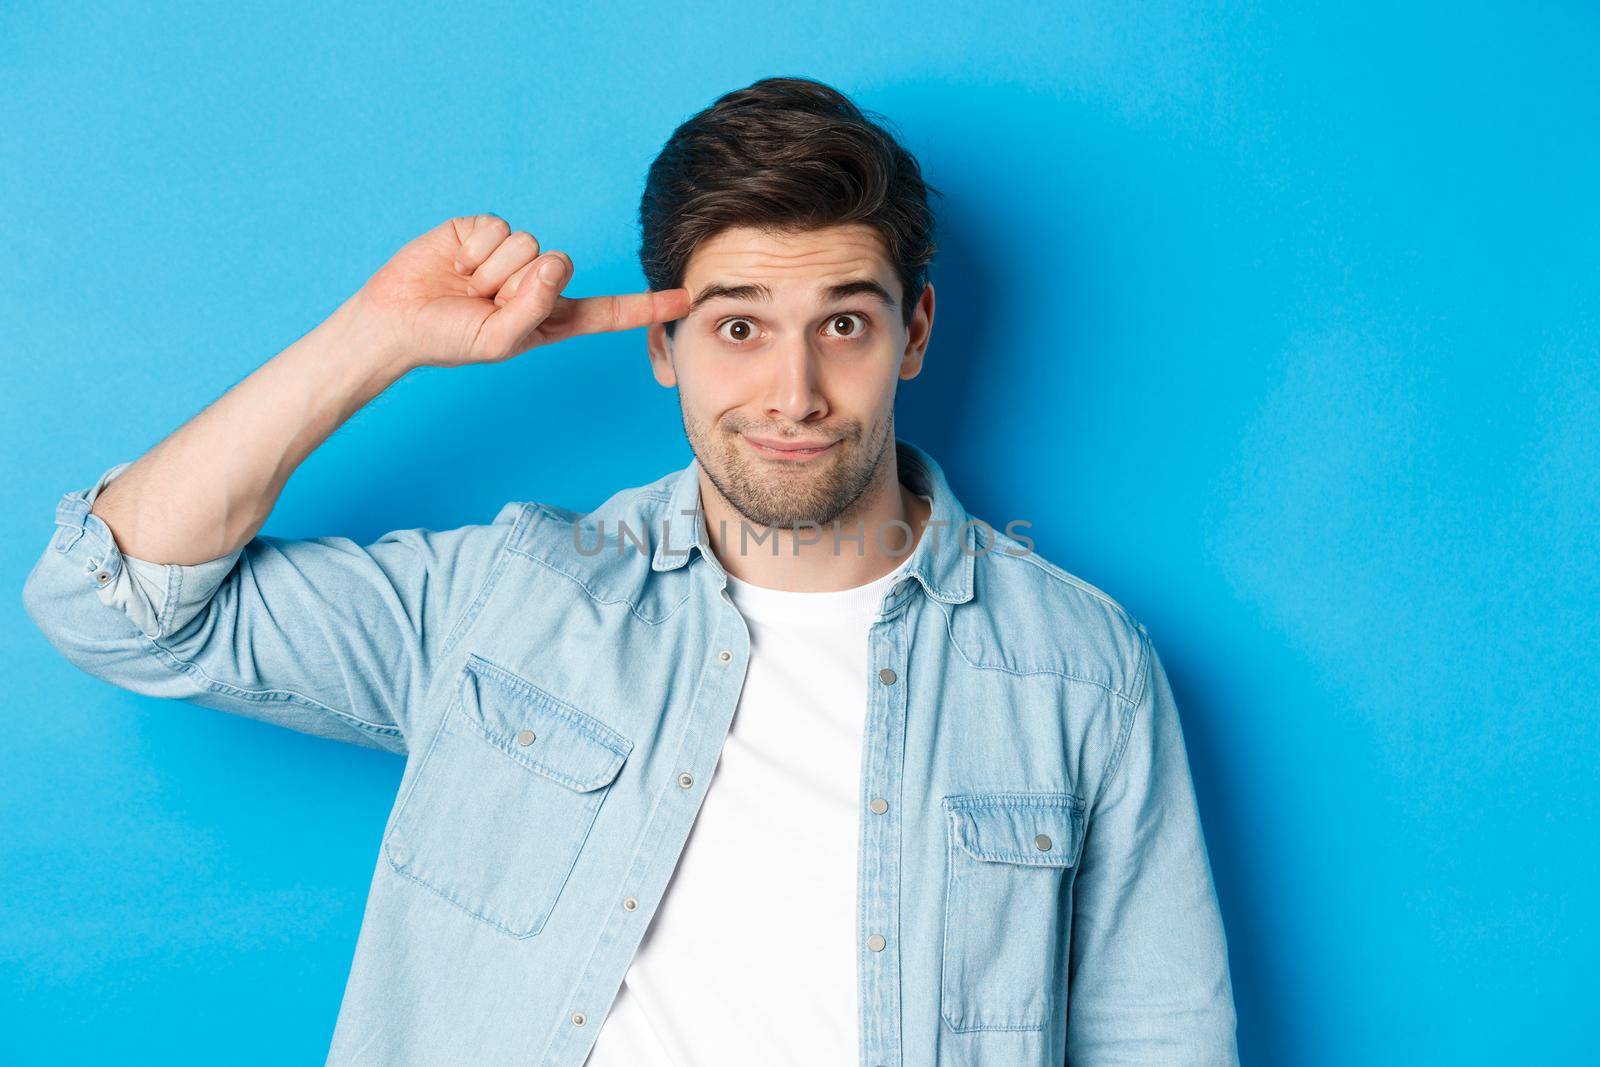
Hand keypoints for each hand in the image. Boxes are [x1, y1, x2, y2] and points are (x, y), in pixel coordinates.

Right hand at [349, 213, 690, 369]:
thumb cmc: (449, 339)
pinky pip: (498, 229)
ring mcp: (513, 254)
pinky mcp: (485, 229)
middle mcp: (539, 281)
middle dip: (518, 286)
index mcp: (551, 316)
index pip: (607, 311)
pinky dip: (475, 250)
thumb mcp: (500, 340)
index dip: (646, 305)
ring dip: (492, 271)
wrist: (396, 320)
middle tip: (483, 303)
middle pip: (559, 266)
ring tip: (467, 286)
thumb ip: (534, 308)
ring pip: (529, 245)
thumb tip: (554, 259)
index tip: (685, 299)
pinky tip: (456, 263)